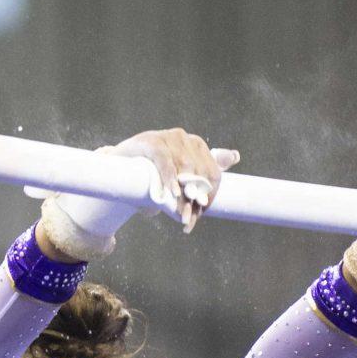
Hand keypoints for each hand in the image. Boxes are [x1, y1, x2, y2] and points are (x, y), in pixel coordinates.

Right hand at [110, 130, 240, 235]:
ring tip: (178, 214)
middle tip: (187, 220)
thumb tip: (235, 156)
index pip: (212, 172)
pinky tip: (171, 193)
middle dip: (194, 200)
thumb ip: (205, 169)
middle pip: (199, 172)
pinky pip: (164, 160)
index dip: (208, 195)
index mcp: (198, 146)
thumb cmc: (155, 173)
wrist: (121, 168)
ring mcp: (168, 137)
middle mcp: (186, 138)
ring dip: (183, 195)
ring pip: (184, 169)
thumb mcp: (181, 175)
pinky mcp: (151, 141)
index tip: (200, 214)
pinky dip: (169, 177)